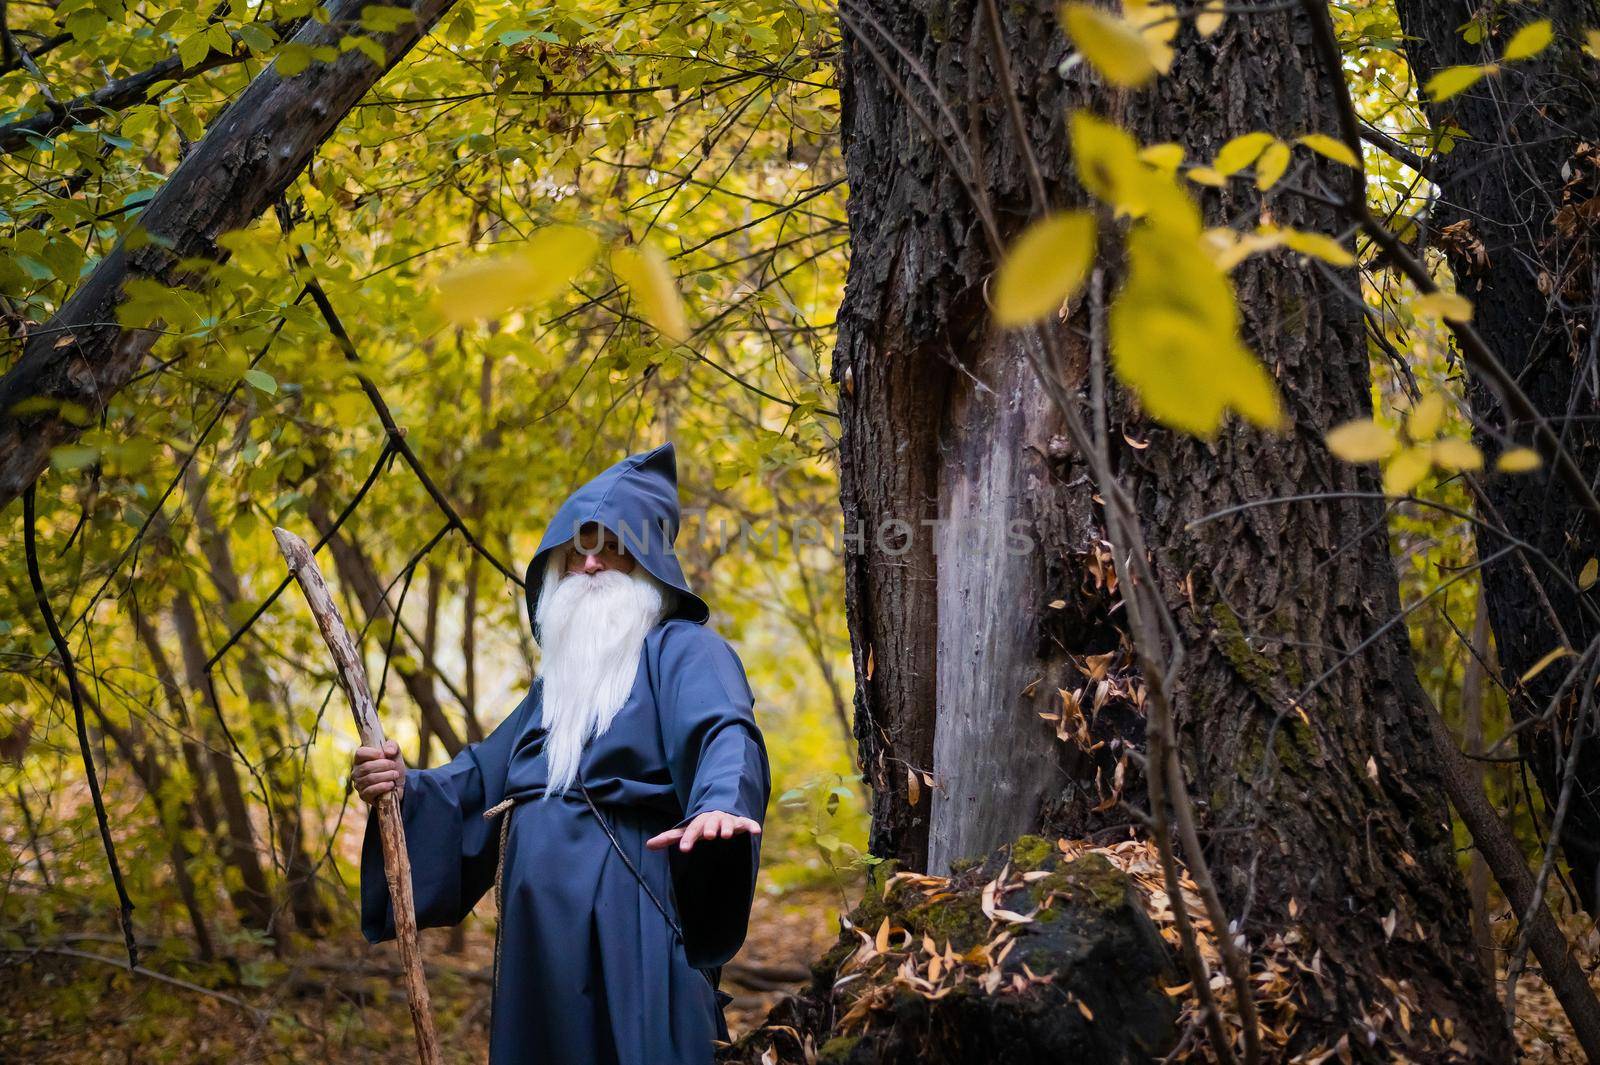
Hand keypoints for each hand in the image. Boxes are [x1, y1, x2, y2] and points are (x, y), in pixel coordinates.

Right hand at [352, 740, 404, 804]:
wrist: (399, 785)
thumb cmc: (393, 767)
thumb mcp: (395, 753)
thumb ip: (392, 746)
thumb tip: (388, 752)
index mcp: (361, 759)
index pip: (360, 753)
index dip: (373, 753)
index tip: (385, 755)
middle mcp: (356, 772)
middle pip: (367, 767)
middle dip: (384, 765)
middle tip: (394, 766)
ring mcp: (358, 784)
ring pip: (370, 778)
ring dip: (387, 775)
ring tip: (395, 775)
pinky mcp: (363, 795)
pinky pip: (371, 790)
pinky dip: (384, 786)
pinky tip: (391, 784)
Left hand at [646, 810, 760, 852]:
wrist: (720, 814)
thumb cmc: (701, 827)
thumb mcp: (686, 831)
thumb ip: (670, 837)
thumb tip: (649, 844)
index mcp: (700, 822)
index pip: (692, 830)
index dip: (688, 839)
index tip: (684, 850)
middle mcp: (714, 819)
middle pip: (710, 823)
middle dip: (709, 828)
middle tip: (708, 836)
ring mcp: (728, 820)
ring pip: (728, 822)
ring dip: (728, 827)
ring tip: (726, 835)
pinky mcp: (742, 823)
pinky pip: (747, 823)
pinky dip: (751, 826)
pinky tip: (756, 831)